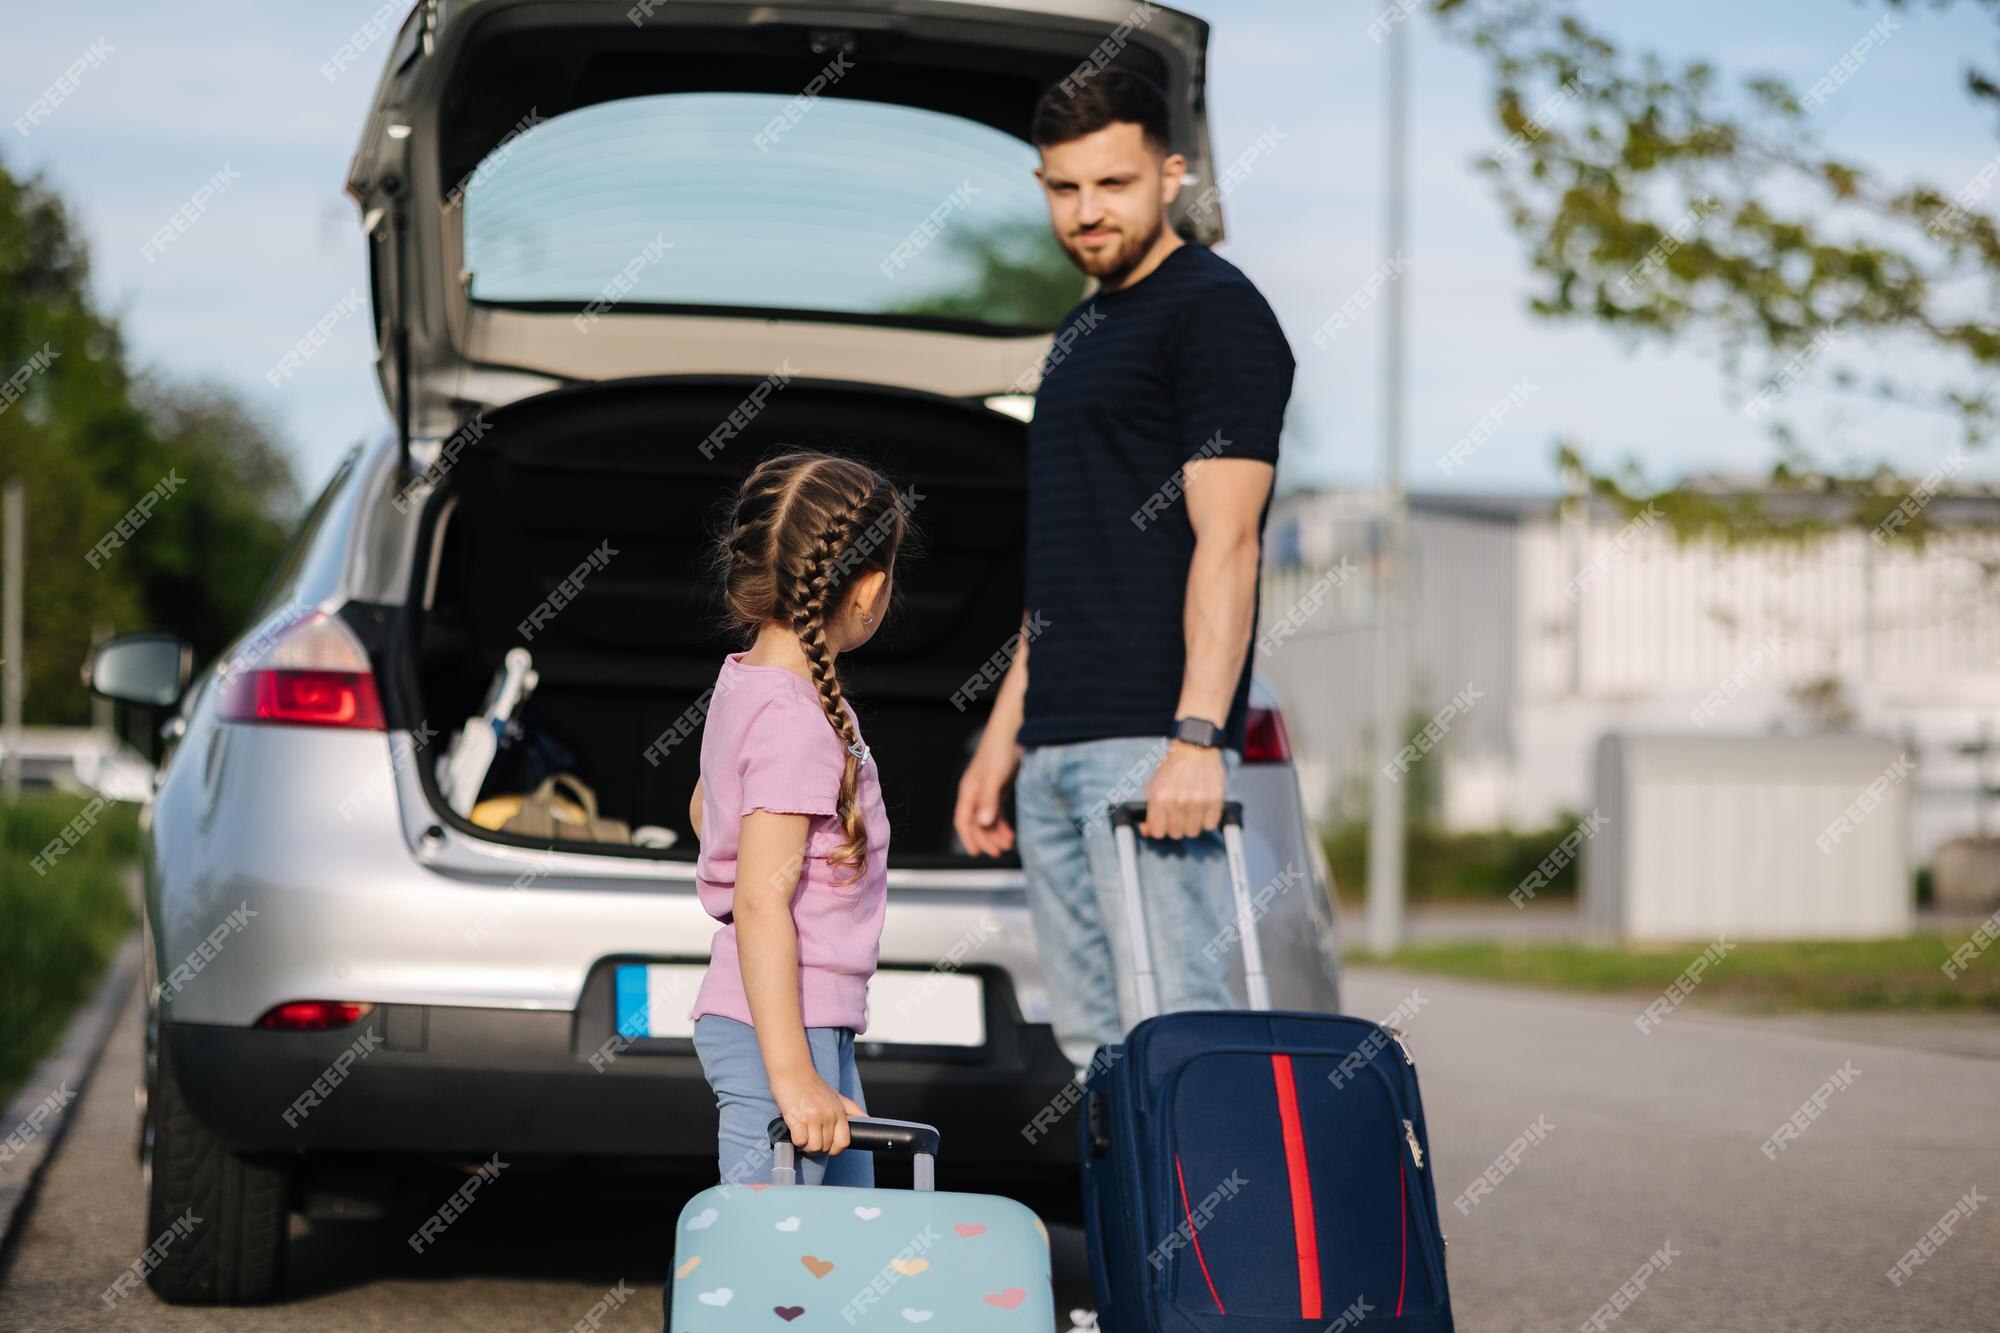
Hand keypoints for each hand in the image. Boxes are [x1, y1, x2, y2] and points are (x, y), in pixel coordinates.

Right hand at [771, 1067, 864, 1155]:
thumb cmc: (813, 1085)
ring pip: (813, 1147)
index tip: (827, 1146)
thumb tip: (867, 1120)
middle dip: (817, 1147)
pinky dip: (796, 1140)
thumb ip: (852, 1110)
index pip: (843, 1142)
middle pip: (825, 1147)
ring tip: (803, 1134)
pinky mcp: (797, 1118)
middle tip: (810, 1137)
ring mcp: (813, 1117)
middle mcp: (828, 1115)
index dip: (835, 1149)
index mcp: (839, 1112)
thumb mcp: (836, 1096)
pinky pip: (800, 1141)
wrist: (793, 1071)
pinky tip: (795, 1130)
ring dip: (806, 1145)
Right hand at [953, 742, 1019, 856]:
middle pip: (976, 823)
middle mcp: (975, 793)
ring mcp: (987, 791)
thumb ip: (988, 800)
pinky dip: (1002, 823)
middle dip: (986, 839)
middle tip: (998, 852)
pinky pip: (997, 812)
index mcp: (968, 791)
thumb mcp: (994, 776)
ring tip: (1008, 845)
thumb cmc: (1000, 750)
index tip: (976, 853)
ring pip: (987, 819)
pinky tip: (1011, 833)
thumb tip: (982, 823)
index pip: (963, 820)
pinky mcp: (999, 788)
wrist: (1012, 731)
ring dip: (995, 833)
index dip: (968, 838)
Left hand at [1139, 742, 1225, 839]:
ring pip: (1192, 832)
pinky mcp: (1215, 800)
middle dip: (1175, 826)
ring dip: (1191, 824)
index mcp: (1160, 797)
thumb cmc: (1172, 768)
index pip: (1157, 832)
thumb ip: (1149, 810)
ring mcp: (1198, 801)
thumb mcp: (1153, 786)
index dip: (1159, 829)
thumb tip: (1145, 830)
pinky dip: (1206, 820)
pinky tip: (1202, 809)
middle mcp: (1178, 801)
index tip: (1163, 824)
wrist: (1194, 749)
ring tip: (1190, 811)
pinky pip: (1209, 825)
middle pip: (1176, 834)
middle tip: (1178, 814)